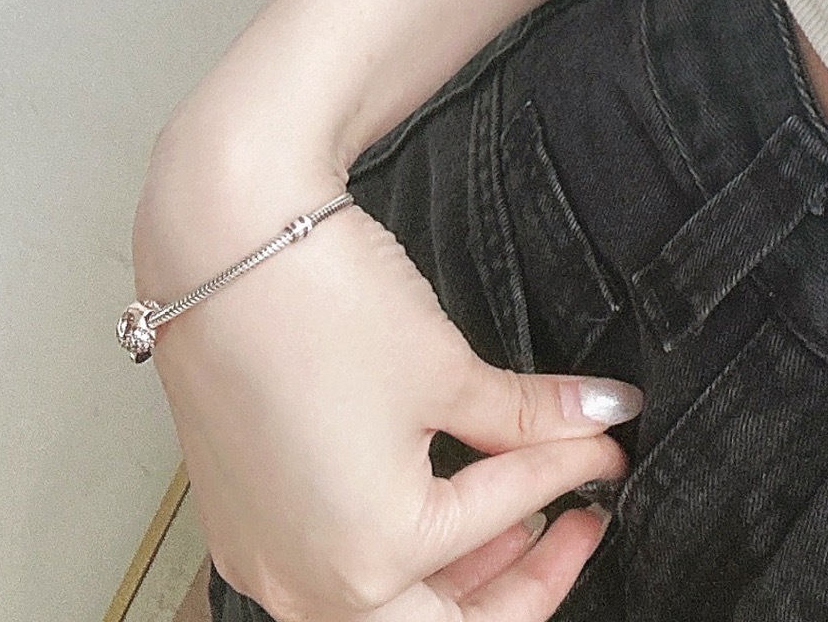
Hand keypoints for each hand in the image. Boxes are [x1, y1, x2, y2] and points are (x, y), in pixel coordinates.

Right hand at [133, 167, 635, 620]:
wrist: (220, 244)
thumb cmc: (322, 308)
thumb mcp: (447, 370)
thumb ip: (530, 414)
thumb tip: (603, 415)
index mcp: (366, 558)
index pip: (499, 519)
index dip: (569, 474)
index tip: (607, 446)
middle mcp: (303, 582)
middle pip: (438, 621)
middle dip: (520, 583)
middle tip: (578, 525)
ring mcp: (264, 556)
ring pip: (381, 605)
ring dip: (458, 574)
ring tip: (522, 517)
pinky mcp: (243, 519)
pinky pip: (332, 565)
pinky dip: (394, 550)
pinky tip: (437, 499)